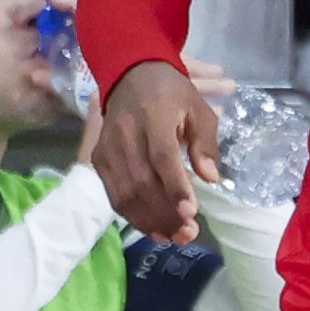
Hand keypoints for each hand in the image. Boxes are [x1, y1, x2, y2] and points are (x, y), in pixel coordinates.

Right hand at [93, 58, 222, 243]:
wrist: (129, 73)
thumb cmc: (171, 93)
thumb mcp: (199, 108)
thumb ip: (205, 143)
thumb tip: (211, 178)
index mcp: (153, 117)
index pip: (162, 157)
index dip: (175, 187)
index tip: (191, 212)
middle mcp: (126, 134)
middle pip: (142, 182)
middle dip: (166, 214)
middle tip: (189, 234)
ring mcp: (108, 148)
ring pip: (125, 193)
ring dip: (150, 220)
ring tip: (174, 237)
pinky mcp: (99, 158)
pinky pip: (113, 193)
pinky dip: (132, 215)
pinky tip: (153, 228)